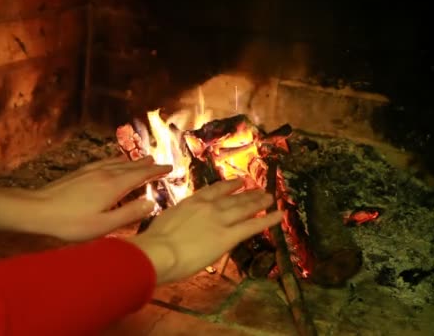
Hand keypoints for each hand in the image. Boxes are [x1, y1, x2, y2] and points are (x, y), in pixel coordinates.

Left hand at [0, 156, 171, 240]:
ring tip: (143, 159)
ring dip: (133, 161)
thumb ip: (130, 214)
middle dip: (147, 165)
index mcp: (114, 186)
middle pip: (131, 166)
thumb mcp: (104, 226)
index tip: (170, 168)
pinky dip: (116, 160)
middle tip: (160, 163)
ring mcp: (91, 171)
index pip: (141, 175)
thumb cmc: (70, 223)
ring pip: (118, 162)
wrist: (36, 210)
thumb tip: (152, 202)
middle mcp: (105, 173)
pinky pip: (105, 161)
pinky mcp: (80, 173)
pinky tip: (114, 161)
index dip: (157, 171)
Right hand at [127, 179, 282, 283]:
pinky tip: (279, 215)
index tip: (237, 183)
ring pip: (244, 208)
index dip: (227, 186)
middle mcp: (209, 206)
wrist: (159, 252)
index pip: (214, 191)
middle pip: (232, 197)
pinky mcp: (229, 236)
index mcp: (191, 201)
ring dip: (258, 201)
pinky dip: (268, 219)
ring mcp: (220, 219)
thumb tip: (179, 225)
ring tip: (269, 197)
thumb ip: (178, 220)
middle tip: (258, 188)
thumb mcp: (165, 221)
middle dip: (246, 193)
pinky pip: (253, 225)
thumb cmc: (154, 242)